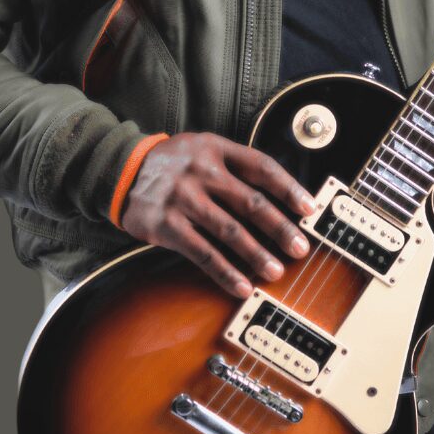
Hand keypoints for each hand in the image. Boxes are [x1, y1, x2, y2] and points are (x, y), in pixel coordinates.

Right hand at [120, 132, 316, 297]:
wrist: (123, 170)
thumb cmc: (174, 163)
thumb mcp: (203, 148)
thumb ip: (235, 166)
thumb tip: (280, 198)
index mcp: (216, 150)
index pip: (261, 167)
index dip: (288, 188)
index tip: (309, 208)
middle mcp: (202, 172)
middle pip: (251, 202)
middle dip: (280, 228)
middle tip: (300, 247)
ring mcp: (184, 199)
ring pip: (230, 231)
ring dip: (257, 254)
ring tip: (276, 271)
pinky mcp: (168, 226)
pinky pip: (203, 253)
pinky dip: (225, 272)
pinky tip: (242, 285)